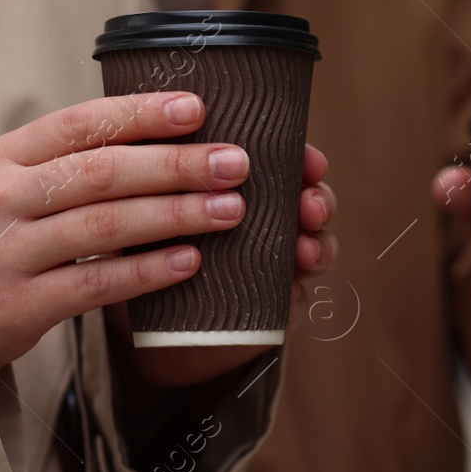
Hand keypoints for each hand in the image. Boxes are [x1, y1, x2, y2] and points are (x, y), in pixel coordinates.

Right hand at [0, 92, 334, 374]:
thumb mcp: (14, 183)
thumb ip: (74, 160)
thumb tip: (174, 134)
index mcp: (8, 156)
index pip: (82, 123)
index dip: (141, 113)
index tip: (199, 108)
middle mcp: (4, 198)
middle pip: (101, 173)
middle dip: (176, 165)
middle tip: (234, 163)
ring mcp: (8, 253)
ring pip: (104, 226)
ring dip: (175, 214)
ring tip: (230, 210)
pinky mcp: (19, 306)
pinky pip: (95, 284)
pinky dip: (148, 271)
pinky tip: (192, 261)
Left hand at [115, 144, 336, 387]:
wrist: (155, 323)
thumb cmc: (152, 249)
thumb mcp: (152, 208)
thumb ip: (167, 180)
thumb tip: (173, 147)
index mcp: (243, 189)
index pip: (284, 165)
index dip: (304, 161)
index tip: (310, 162)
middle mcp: (268, 222)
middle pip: (308, 201)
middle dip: (319, 200)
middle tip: (311, 206)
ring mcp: (277, 264)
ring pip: (315, 244)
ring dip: (319, 244)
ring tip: (306, 250)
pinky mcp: (275, 306)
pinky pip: (299, 296)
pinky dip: (299, 292)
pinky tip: (291, 292)